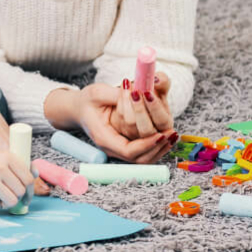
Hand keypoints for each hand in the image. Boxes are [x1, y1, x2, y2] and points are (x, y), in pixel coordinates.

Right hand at [0, 149, 34, 208]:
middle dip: (18, 197)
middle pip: (21, 191)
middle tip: (11, 197)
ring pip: (12, 200)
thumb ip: (15, 164)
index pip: (28, 178)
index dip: (30, 190)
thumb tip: (36, 174)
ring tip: (0, 198)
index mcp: (7, 156)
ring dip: (8, 202)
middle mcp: (0, 167)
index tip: (26, 196)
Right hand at [45, 85, 174, 163]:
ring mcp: (119, 148)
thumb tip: (136, 91)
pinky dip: (157, 146)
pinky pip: (143, 152)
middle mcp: (112, 147)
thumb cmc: (87, 101)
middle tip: (172, 134)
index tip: (161, 134)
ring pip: (143, 159)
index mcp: (103, 138)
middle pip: (139, 159)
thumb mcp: (97, 93)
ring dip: (160, 149)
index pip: (129, 151)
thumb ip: (116, 94)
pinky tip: (167, 136)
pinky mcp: (125, 145)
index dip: (147, 145)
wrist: (78, 109)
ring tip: (173, 135)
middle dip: (158, 148)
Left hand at [111, 72, 172, 138]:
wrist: (136, 95)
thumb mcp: (160, 85)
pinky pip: (119, 119)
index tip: (147, 93)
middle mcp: (151, 132)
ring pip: (130, 123)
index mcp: (165, 123)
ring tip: (127, 85)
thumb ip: (163, 81)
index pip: (162, 121)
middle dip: (140, 109)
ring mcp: (135, 132)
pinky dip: (120, 102)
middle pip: (146, 129)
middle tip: (134, 92)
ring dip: (127, 102)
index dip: (155, 108)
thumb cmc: (151, 92)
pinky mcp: (122, 128)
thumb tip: (157, 79)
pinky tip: (123, 88)